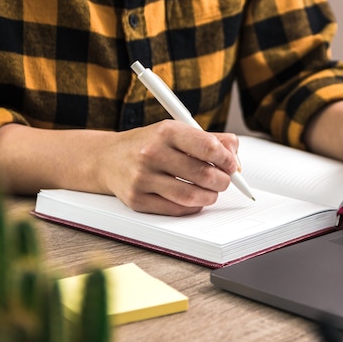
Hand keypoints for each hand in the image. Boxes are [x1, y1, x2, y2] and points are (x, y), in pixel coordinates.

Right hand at [100, 120, 239, 215]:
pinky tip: (193, 199)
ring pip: (192, 197)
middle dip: (222, 181)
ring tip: (210, 191)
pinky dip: (192, 207)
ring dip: (210, 197)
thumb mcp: (178, 132)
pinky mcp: (137, 200)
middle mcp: (152, 153)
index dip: (227, 160)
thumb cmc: (150, 144)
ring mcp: (142, 178)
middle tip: (224, 181)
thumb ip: (212, 140)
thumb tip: (235, 159)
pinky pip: (177, 210)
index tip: (232, 165)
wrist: (107, 158)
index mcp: (166, 131)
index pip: (208, 147)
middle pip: (204, 175)